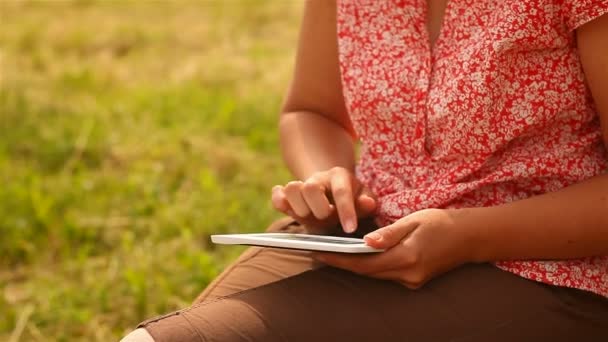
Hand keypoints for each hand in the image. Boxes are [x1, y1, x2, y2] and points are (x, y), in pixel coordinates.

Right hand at [271, 167, 376, 233]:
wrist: (330, 192)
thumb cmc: (351, 199)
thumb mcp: (364, 199)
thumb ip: (367, 203)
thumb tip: (368, 203)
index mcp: (339, 176)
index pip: (341, 192)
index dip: (346, 211)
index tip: (350, 229)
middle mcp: (318, 179)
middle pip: (310, 188)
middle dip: (318, 210)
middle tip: (326, 220)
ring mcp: (301, 185)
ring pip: (291, 188)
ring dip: (299, 209)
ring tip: (309, 217)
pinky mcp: (287, 195)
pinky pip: (277, 195)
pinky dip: (279, 202)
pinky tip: (288, 210)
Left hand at [313, 209, 475, 288]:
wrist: (470, 237)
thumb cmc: (441, 223)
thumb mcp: (414, 220)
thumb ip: (389, 233)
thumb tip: (365, 242)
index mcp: (407, 257)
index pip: (364, 263)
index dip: (339, 260)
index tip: (318, 252)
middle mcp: (408, 275)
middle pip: (366, 272)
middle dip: (341, 263)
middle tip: (317, 251)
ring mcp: (412, 281)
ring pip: (375, 274)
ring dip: (354, 265)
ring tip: (331, 252)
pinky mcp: (414, 280)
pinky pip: (386, 274)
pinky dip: (370, 266)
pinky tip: (358, 255)